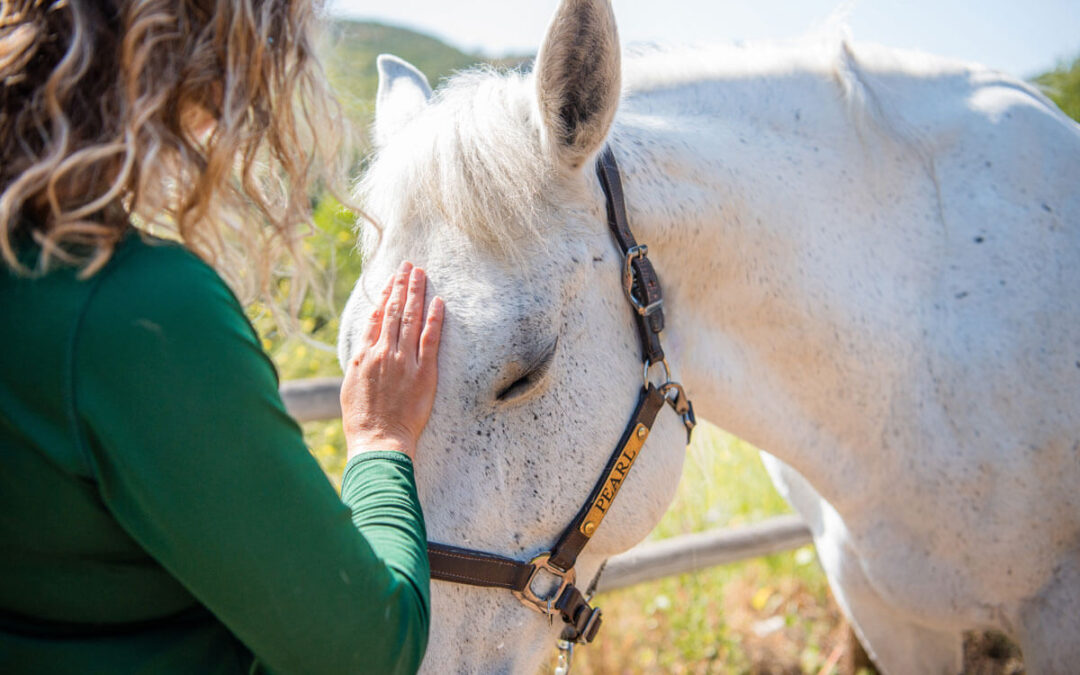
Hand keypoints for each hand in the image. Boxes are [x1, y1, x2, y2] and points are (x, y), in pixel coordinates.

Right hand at [341, 261, 444, 460]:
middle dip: (402, 285)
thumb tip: (371, 324)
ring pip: (411, 319)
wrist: (378, 440)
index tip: (394, 278)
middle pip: (395, 311)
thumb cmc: (362, 417)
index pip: (378, 315)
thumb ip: (362, 351)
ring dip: (417, 294)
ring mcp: (405, 362)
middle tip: (409, 265)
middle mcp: (385, 353)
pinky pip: (430, 340)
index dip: (387, 293)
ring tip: (421, 273)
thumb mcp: (352, 381)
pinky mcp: (424, 374)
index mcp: (366, 354)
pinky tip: (438, 302)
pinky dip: (434, 319)